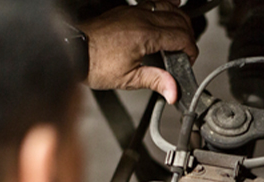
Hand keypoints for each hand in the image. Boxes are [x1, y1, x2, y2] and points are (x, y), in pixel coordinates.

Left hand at [79, 1, 198, 103]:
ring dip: (180, 21)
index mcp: (145, 35)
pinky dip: (166, 6)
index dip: (191, 51)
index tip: (189, 61)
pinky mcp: (126, 10)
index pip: (181, 38)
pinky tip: (171, 7)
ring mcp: (134, 11)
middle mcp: (141, 19)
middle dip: (188, 37)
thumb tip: (173, 91)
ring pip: (169, 8)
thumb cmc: (94, 63)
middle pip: (179, 21)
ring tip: (182, 36)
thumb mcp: (127, 79)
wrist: (72, 50)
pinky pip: (154, 3)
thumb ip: (155, 81)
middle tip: (186, 53)